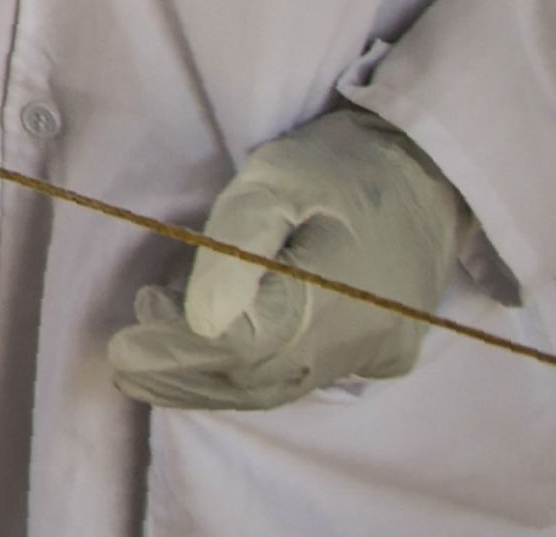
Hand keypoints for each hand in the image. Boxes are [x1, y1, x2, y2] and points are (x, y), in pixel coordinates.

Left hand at [106, 106, 473, 411]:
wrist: (430, 168)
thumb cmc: (342, 165)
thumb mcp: (276, 179)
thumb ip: (235, 246)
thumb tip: (198, 319)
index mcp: (332, 301)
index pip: (236, 349)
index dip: (174, 350)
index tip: (125, 340)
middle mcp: (359, 344)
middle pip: (253, 380)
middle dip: (181, 374)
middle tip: (126, 358)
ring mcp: (376, 355)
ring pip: (278, 388)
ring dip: (210, 381)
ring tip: (152, 362)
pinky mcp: (385, 352)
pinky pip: (306, 378)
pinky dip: (252, 375)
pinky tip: (214, 357)